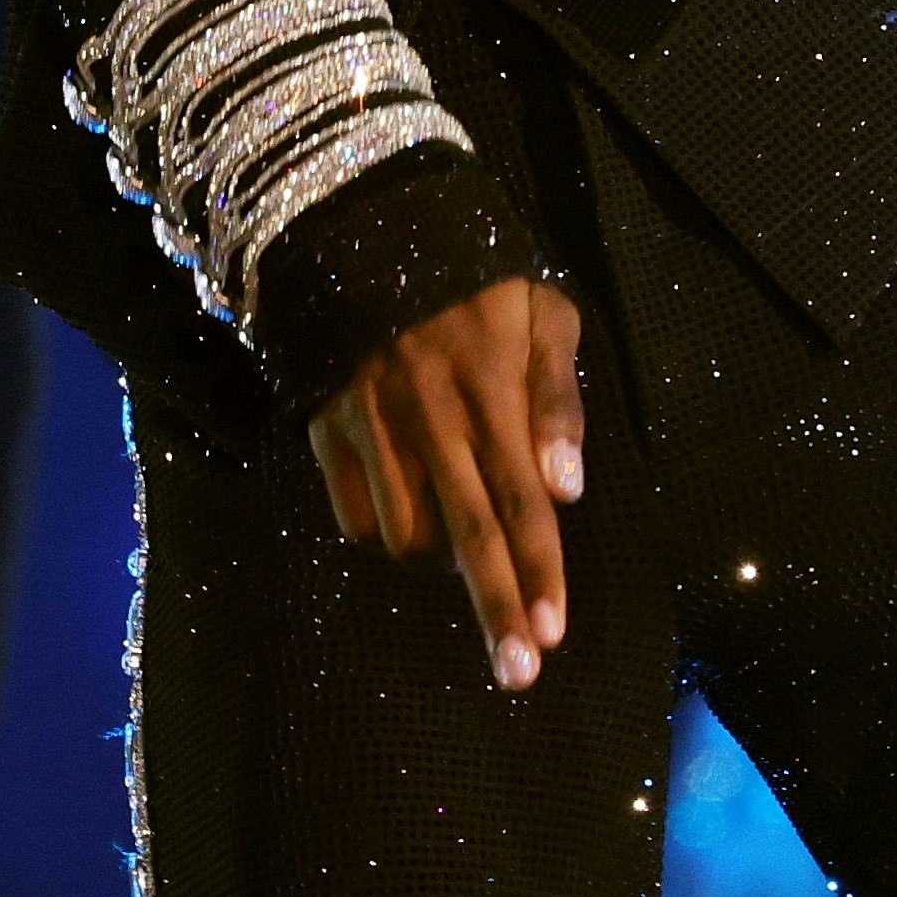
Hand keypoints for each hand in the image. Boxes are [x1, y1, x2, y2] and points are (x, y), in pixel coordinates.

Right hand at [309, 278, 585, 688]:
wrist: (364, 224)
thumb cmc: (475, 279)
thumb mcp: (542, 313)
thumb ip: (561, 399)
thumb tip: (568, 492)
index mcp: (492, 391)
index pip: (523, 501)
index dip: (540, 572)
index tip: (554, 635)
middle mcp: (432, 419)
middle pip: (469, 535)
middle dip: (497, 609)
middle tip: (518, 672)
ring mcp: (374, 426)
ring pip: (408, 534)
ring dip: (442, 561)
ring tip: (467, 555)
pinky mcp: (328, 428)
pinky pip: (356, 513)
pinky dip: (385, 531)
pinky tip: (411, 518)